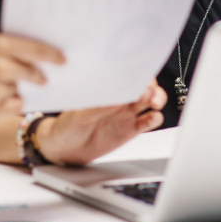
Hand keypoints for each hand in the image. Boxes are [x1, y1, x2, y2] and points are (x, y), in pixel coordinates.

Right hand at [0, 32, 64, 125]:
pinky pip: (13, 104)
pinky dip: (12, 100)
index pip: (35, 49)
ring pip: (23, 88)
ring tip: (7, 82)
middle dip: (39, 73)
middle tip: (44, 74)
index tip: (62, 58)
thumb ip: (0, 45)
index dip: (52, 54)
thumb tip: (24, 49)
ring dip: (22, 86)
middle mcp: (0, 67)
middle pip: (35, 72)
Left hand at [35, 80, 166, 165]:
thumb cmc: (67, 125)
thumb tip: (116, 100)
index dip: (136, 72)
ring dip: (156, 99)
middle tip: (149, 93)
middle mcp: (118, 98)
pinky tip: (152, 118)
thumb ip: (98, 108)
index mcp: (105, 88)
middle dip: (151, 86)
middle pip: (143, 86)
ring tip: (154, 103)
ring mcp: (125, 113)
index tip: (141, 75)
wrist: (64, 149)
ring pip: (149, 101)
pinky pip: (147, 122)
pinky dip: (154, 118)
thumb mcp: (79, 115)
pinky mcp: (129, 130)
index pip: (125, 74)